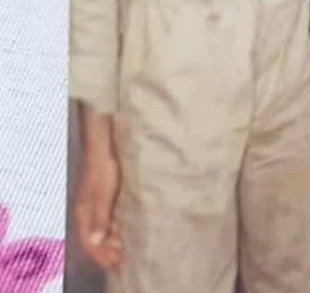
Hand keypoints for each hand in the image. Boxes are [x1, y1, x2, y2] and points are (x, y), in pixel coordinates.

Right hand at [73, 127, 123, 270]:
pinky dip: (111, 229)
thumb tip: (96, 242)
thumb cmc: (103, 169)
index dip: (101, 255)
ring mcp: (91, 205)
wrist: (102, 148)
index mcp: (83, 213)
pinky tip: (120, 230)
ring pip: (98, 230)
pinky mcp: (99, 197)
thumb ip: (100, 218)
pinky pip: (102, 220)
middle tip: (121, 260)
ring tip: (122, 249)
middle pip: (92, 239)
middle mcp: (84, 211)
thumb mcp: (104, 195)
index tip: (115, 264)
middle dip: (105, 252)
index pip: (89, 242)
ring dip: (108, 241)